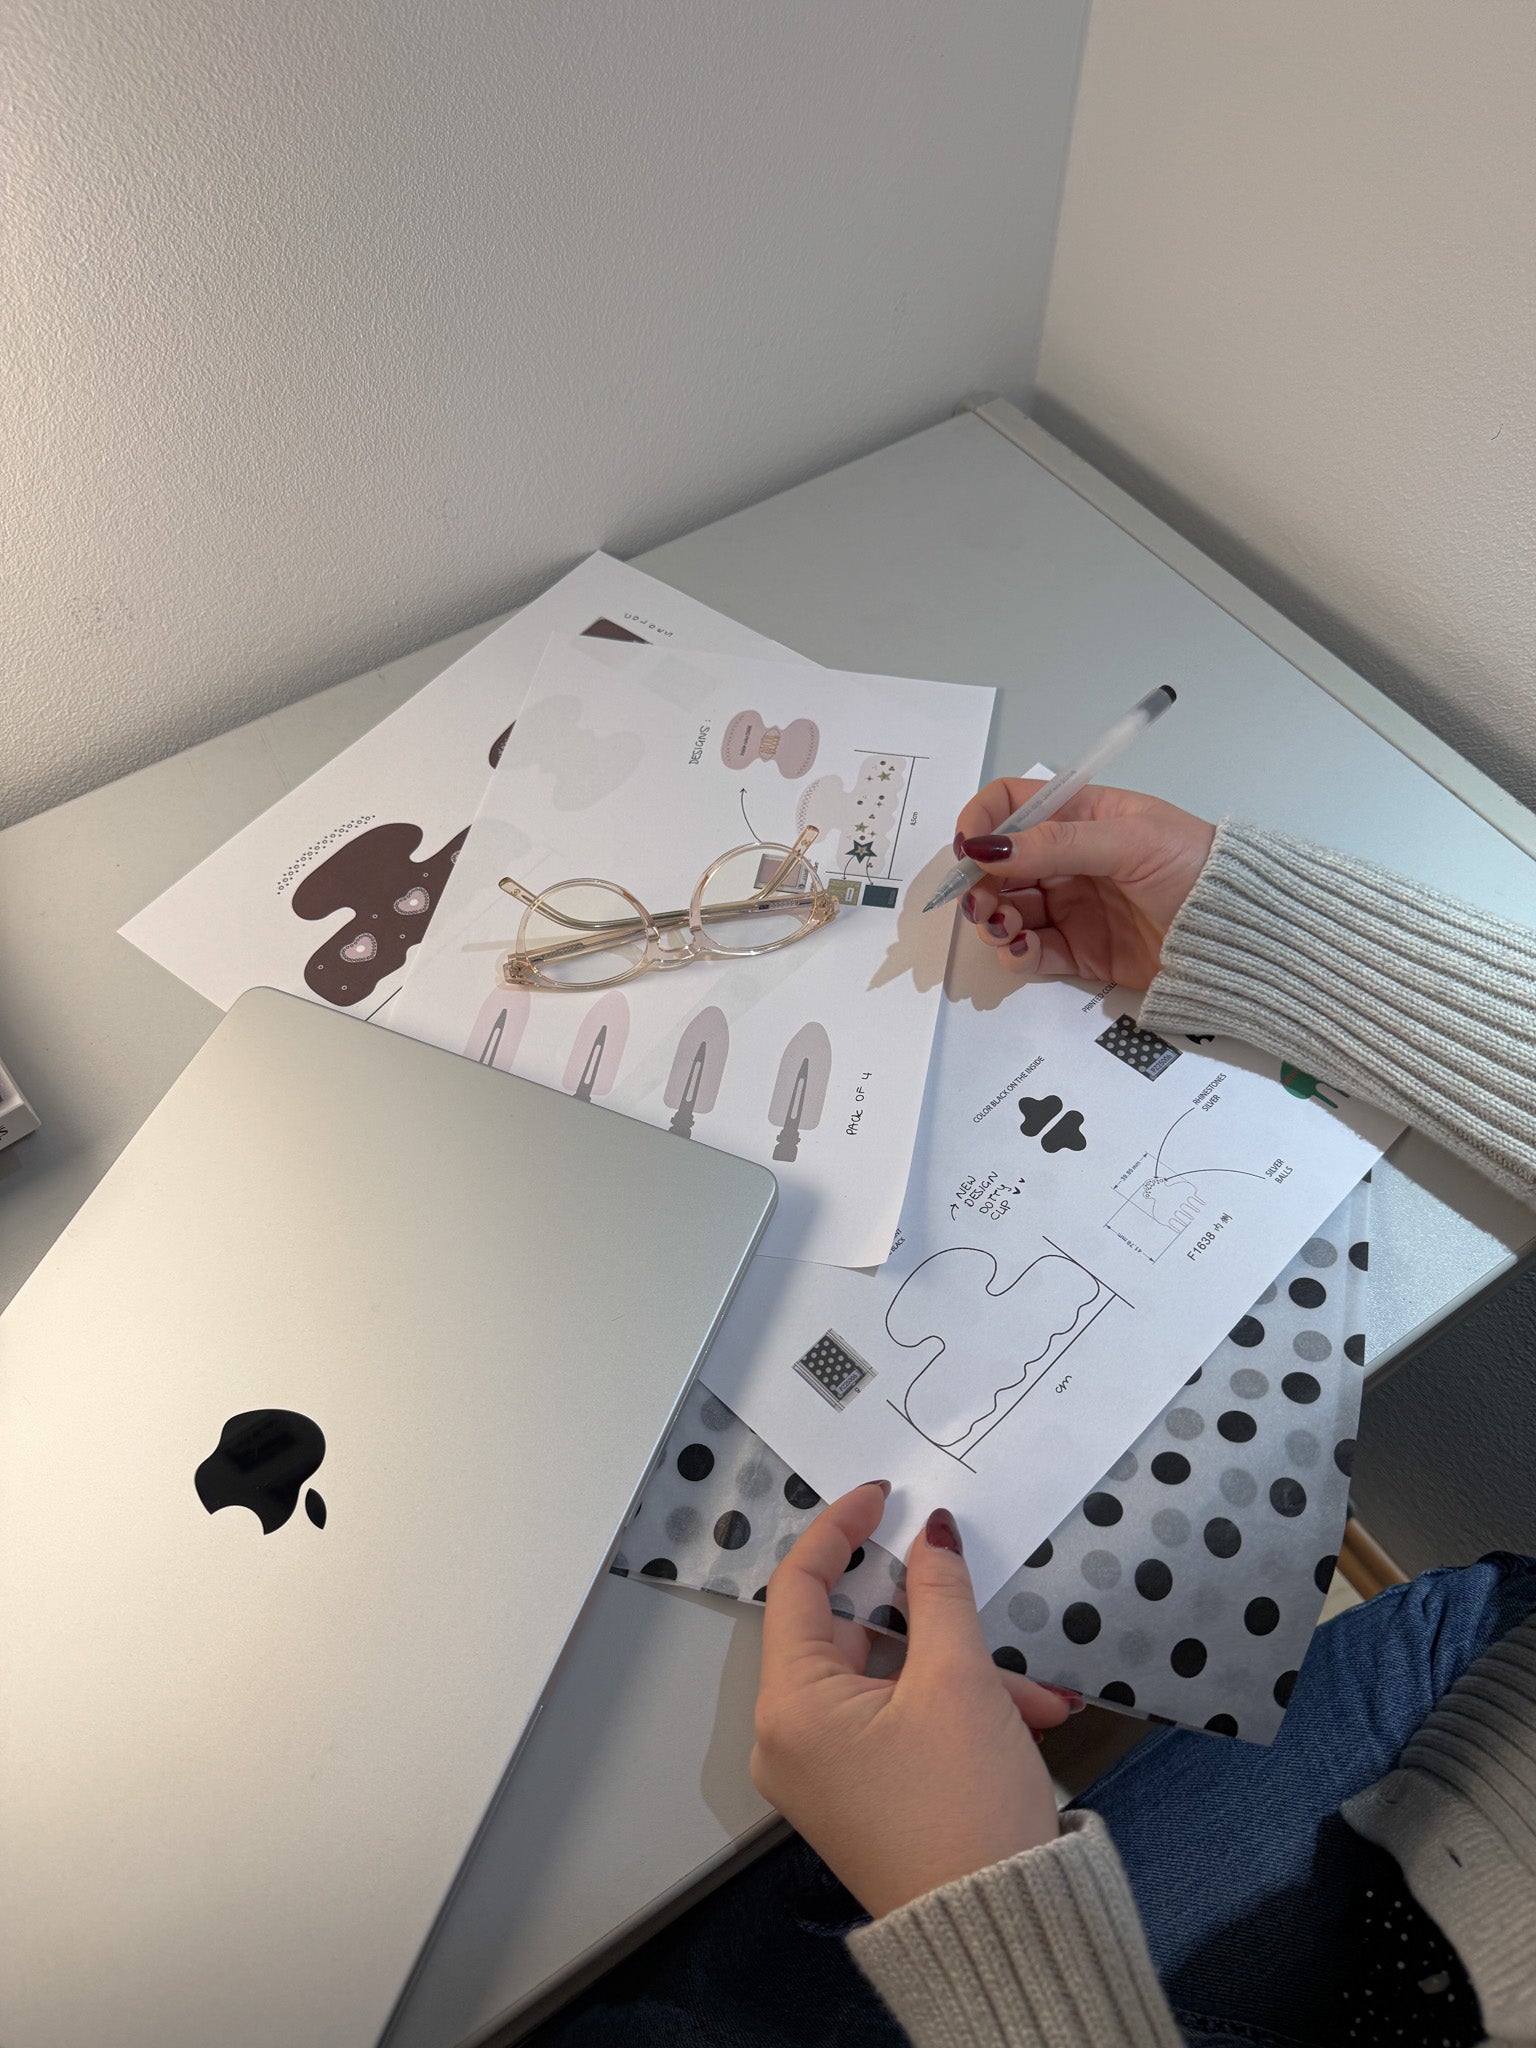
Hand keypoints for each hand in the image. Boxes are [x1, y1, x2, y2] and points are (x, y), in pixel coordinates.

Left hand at [750, 1483, 1072, 1919]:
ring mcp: (823, 1772)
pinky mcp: (859, 1795)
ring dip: (964, 1674)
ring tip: (1034, 1697)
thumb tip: (930, 1535)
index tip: (883, 1496)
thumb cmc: (964, 1807)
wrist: (1000, 1932)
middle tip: (983, 1606)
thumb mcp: (960, 1681)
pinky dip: (955, 1711)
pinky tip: (1025, 1721)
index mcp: (791, 1707)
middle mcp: (790, 1740)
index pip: (800, 1587)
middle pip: (855, 1638)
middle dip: (936, 1625)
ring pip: (890, 1682)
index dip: (841, 1530)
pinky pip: (898, 1723)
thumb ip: (940, 1593)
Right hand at [954, 780, 1214, 988]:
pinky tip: (1025, 950)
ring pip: (1007, 909)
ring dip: (993, 919)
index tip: (967, 849)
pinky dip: (1016, 954)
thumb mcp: (1129, 840)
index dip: (983, 822)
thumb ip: (1056, 844)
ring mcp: (1072, 906)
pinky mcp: (1079, 951)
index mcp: (1082, 816)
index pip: (1014, 805)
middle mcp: (1070, 859)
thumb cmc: (1198, 869)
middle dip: (980, 882)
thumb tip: (988, 847)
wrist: (1241, 935)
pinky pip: (1030, 952)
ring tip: (1007, 928)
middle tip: (980, 902)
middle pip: (999, 864)